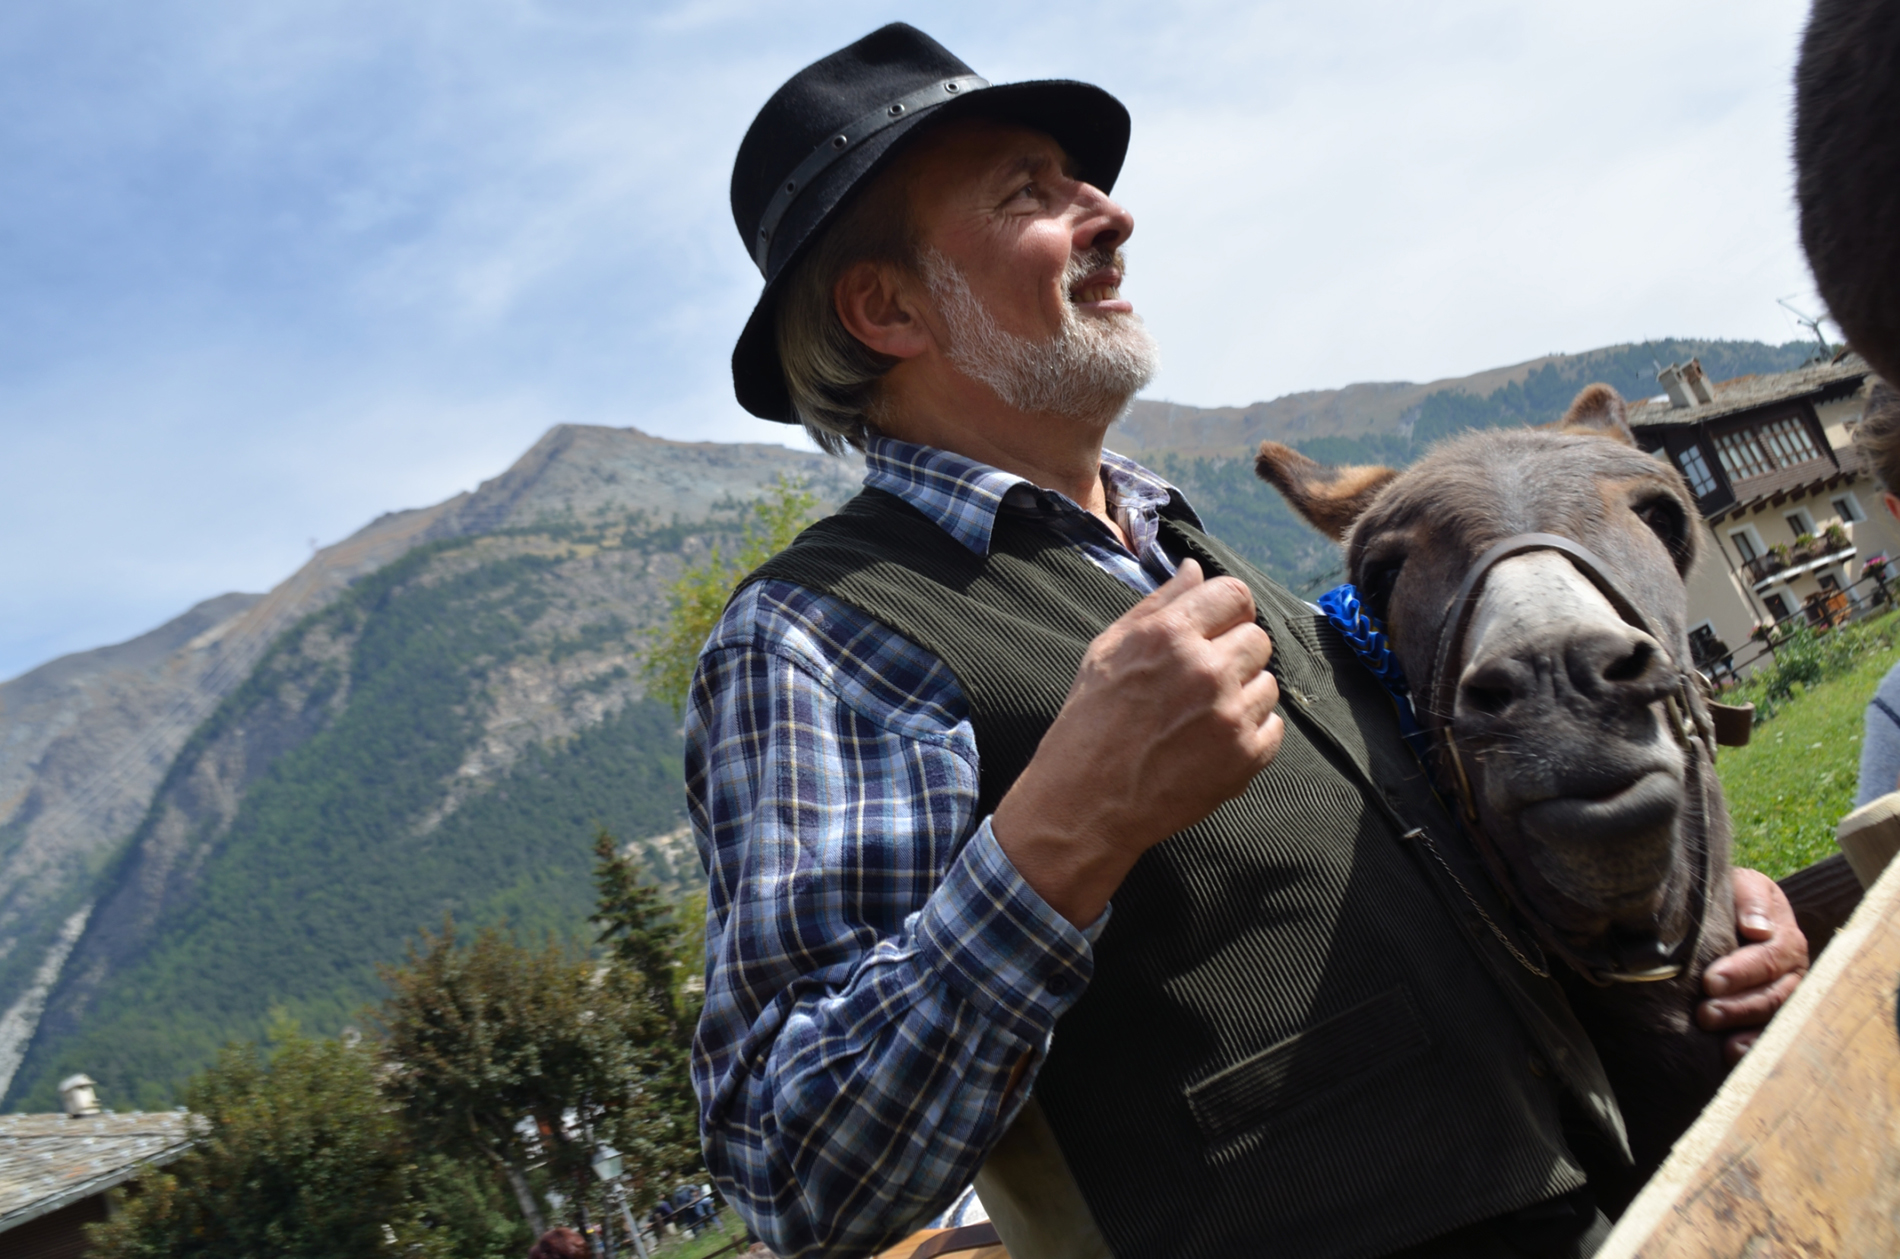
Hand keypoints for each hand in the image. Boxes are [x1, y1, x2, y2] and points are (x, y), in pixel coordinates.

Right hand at [993, 559, 1283, 925]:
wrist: (1087, 801)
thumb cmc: (1090, 721)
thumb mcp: (1109, 649)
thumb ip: (1158, 604)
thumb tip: (1194, 569)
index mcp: (1171, 634)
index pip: (1235, 593)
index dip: (1227, 608)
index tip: (1216, 626)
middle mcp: (1207, 669)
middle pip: (1258, 637)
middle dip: (1234, 651)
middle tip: (1202, 677)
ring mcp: (1231, 716)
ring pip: (1268, 682)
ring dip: (1243, 693)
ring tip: (1202, 714)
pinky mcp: (1246, 757)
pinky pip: (1273, 726)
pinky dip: (1249, 732)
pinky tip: (1211, 741)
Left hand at [1697, 867, 1808, 1064]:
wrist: (1729, 906)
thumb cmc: (1733, 895)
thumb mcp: (1744, 885)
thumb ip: (1752, 900)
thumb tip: (1758, 929)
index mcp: (1785, 937)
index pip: (1770, 956)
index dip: (1742, 971)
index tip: (1710, 981)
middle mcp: (1792, 969)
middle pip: (1773, 993)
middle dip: (1739, 1006)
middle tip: (1706, 1014)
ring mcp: (1785, 993)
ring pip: (1774, 1016)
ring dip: (1747, 1029)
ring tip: (1722, 1043)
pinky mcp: (1771, 1012)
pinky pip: (1769, 1032)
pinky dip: (1754, 1045)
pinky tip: (1734, 1054)